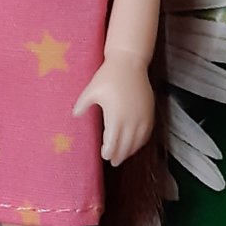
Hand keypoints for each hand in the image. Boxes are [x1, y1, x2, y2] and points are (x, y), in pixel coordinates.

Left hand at [72, 52, 154, 166]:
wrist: (129, 63)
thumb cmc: (108, 76)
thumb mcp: (91, 90)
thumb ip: (82, 105)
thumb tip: (74, 115)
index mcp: (115, 117)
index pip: (113, 142)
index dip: (109, 151)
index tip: (104, 155)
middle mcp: (131, 120)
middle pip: (126, 146)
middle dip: (119, 155)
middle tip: (113, 161)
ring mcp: (142, 117)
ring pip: (138, 141)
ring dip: (131, 150)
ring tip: (123, 155)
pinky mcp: (150, 112)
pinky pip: (147, 133)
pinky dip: (141, 142)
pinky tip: (136, 143)